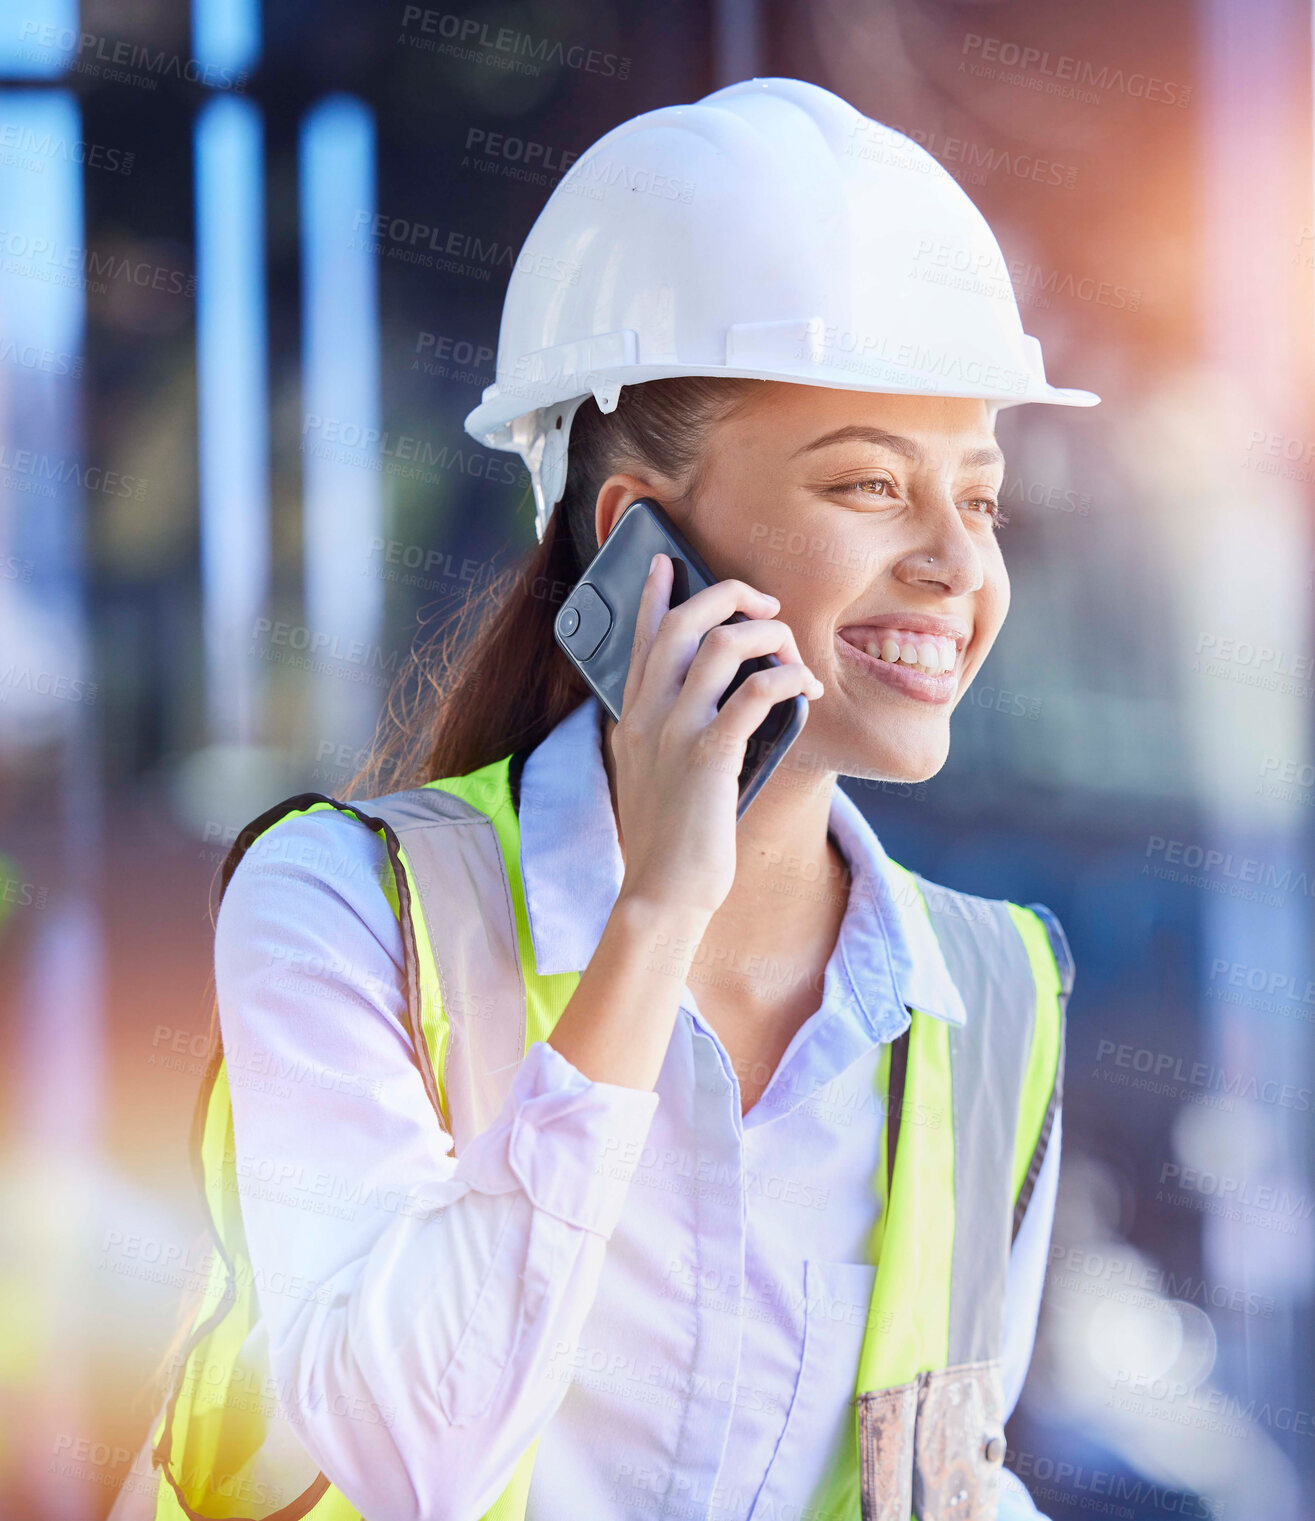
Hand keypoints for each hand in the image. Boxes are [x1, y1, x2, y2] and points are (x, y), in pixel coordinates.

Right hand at [608, 552, 823, 922]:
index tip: (666, 562)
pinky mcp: (708, 756)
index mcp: (632, 718)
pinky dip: (786, 679)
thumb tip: (713, 707)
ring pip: (720, 646)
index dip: (652, 594)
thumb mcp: (653, 776)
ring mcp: (675, 733)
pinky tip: (805, 688)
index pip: (639, 639)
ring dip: (767, 635)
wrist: (660, 892)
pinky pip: (753, 694)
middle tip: (764, 603)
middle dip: (727, 596)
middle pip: (681, 622)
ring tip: (791, 651)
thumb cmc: (667, 840)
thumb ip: (666, 736)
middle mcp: (646, 716)